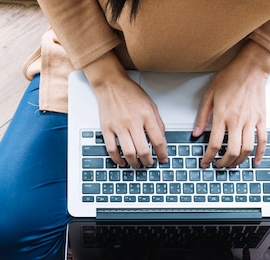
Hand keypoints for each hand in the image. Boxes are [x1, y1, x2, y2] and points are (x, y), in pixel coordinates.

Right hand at [83, 52, 166, 168]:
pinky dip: (117, 159)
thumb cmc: (130, 93)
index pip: (158, 140)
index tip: (163, 159)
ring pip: (128, 152)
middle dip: (148, 161)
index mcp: (146, 115)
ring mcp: (119, 126)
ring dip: (134, 163)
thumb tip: (162, 140)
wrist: (110, 84)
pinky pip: (112, 149)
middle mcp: (133, 121)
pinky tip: (122, 161)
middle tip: (149, 164)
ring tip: (137, 165)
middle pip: (143, 150)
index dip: (162, 153)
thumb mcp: (150, 105)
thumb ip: (157, 123)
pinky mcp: (106, 128)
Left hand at [195, 41, 269, 167]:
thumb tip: (195, 133)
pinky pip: (263, 141)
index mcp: (222, 115)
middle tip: (218, 165)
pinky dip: (260, 154)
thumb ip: (202, 116)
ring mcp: (251, 120)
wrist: (251, 67)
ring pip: (247, 149)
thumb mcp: (209, 95)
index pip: (214, 143)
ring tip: (232, 164)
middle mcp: (237, 120)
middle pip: (232, 150)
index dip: (208, 157)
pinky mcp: (262, 119)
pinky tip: (255, 162)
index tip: (205, 163)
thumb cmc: (230, 78)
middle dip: (224, 163)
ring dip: (239, 161)